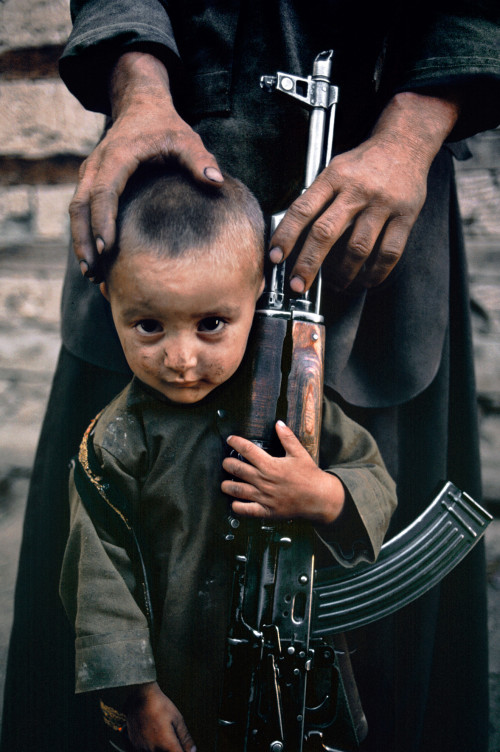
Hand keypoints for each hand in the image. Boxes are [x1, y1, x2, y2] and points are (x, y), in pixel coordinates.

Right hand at [70, 52, 222, 279]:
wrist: (141, 104)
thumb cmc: (165, 125)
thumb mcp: (186, 138)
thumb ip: (199, 159)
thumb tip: (216, 181)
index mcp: (118, 156)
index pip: (103, 192)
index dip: (103, 221)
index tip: (107, 249)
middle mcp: (97, 164)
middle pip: (81, 206)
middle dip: (85, 241)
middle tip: (93, 272)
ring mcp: (90, 172)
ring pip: (76, 210)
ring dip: (80, 241)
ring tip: (91, 274)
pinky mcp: (91, 180)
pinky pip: (82, 209)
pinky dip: (85, 233)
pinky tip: (96, 258)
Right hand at [124, 682, 195, 751]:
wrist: (140, 697)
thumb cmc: (160, 706)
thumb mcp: (177, 719)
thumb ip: (185, 738)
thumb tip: (192, 751)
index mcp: (166, 744)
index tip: (182, 747)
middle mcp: (153, 750)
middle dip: (171, 749)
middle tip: (171, 736)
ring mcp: (141, 749)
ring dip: (160, 748)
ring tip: (160, 733)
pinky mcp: (134, 746)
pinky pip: (144, 751)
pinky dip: (150, 747)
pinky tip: (151, 735)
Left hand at [221, 421, 344, 523]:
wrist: (319, 498)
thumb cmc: (309, 476)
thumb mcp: (299, 453)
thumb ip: (287, 438)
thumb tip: (279, 423)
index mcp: (271, 465)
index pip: (247, 450)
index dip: (236, 442)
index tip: (230, 439)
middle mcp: (264, 480)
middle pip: (237, 470)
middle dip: (228, 464)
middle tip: (226, 462)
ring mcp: (264, 497)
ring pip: (238, 490)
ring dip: (227, 486)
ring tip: (224, 484)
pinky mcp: (266, 511)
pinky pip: (246, 510)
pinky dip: (237, 506)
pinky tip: (235, 502)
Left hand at [269, 91, 459, 291]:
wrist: (406, 142)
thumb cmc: (365, 163)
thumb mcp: (336, 169)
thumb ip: (317, 197)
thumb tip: (293, 235)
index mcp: (334, 177)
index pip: (303, 209)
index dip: (286, 235)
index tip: (275, 257)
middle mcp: (356, 190)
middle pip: (326, 232)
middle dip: (308, 263)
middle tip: (299, 285)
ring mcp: (382, 204)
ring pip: (358, 247)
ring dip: (344, 273)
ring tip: (336, 285)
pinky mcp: (405, 215)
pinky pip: (389, 252)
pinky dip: (376, 272)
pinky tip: (367, 280)